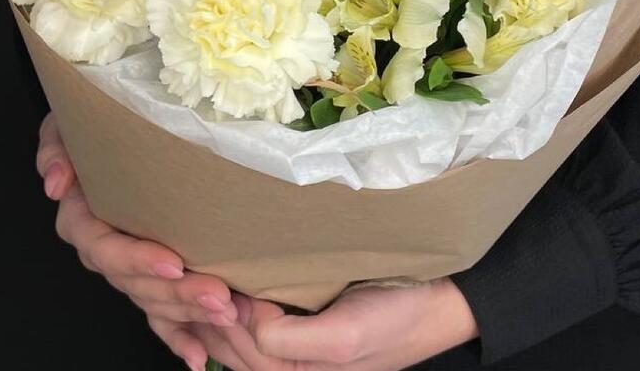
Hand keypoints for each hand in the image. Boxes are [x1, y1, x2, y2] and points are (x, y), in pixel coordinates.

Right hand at [36, 113, 235, 368]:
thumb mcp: (67, 126)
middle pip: (137, 283)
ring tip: (229, 315)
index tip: (173, 262)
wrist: (109, 128)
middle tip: (220, 297)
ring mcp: (127, 265)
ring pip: (154, 299)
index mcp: (83, 217)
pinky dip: (178, 336)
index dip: (137, 259)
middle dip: (179, 294)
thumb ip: (55, 149)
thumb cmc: (92, 124)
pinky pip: (158, 313)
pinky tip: (200, 357)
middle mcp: (104, 248)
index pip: (105, 247)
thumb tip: (57, 183)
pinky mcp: (148, 272)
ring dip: (189, 313)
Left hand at [192, 279, 478, 370]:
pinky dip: (247, 312)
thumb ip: (291, 341)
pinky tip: (239, 292)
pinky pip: (270, 325)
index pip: (247, 351)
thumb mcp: (344, 336)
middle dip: (218, 319)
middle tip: (201, 278)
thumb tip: (249, 320)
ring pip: (252, 339)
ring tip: (212, 282)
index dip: (228, 320)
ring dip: (228, 314)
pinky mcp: (315, 326)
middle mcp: (300, 364)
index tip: (219, 283)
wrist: (437, 304)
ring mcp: (307, 348)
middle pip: (243, 348)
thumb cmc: (394, 319)